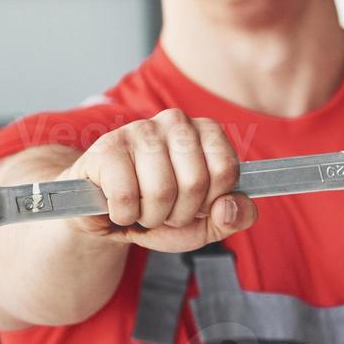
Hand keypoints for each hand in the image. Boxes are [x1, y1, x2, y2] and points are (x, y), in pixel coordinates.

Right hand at [62, 109, 256, 252]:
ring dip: (150, 216)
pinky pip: (125, 195)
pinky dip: (123, 215)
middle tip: (163, 210)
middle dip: (179, 213)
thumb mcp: (207, 221)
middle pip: (195, 182)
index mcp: (206, 132)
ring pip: (161, 191)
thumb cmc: (160, 211)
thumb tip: (228, 207)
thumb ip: (235, 216)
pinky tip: (118, 205)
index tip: (195, 204)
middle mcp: (176, 122)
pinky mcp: (107, 147)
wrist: (107, 217)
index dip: (210, 202)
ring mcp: (139, 129)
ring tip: (141, 207)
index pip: (225, 170)